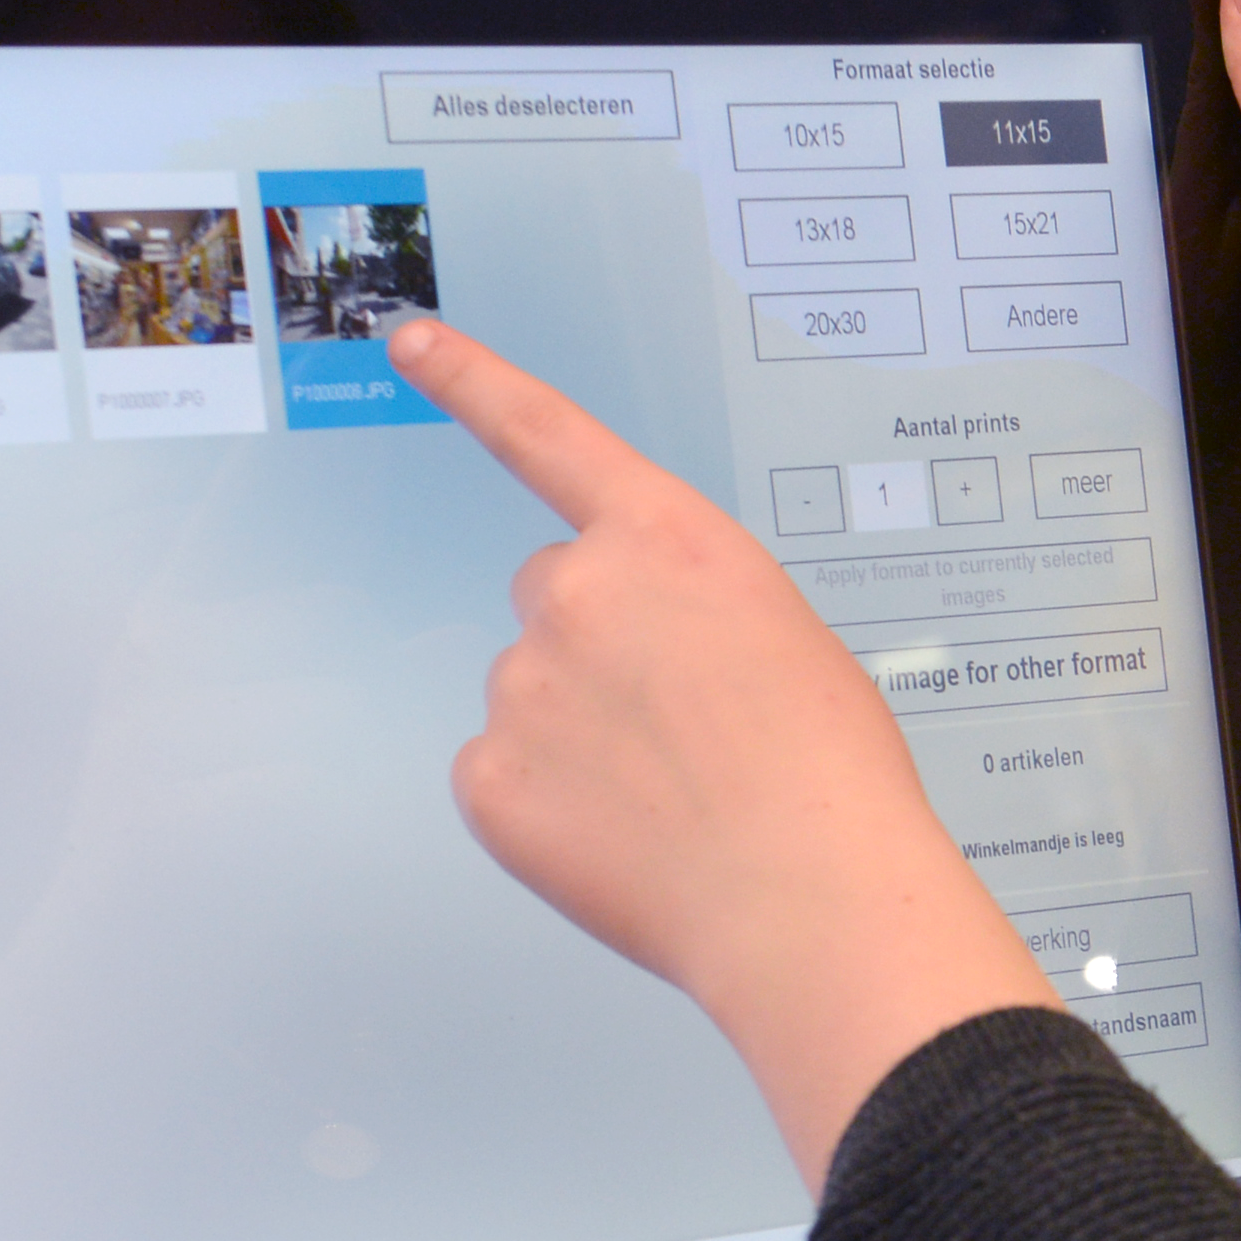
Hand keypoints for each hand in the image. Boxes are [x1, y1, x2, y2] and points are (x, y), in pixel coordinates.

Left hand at [398, 318, 1047, 1189]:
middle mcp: (577, 591)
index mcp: (666, 540)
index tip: (411, 342)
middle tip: (678, 726)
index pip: (546, 434)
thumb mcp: (788, 640)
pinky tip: (623, 841)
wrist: (809, 898)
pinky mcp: (488, 780)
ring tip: (671, 800)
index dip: (472, 381)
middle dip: (598, 646)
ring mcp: (521, 685)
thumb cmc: (829, 778)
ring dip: (583, 738)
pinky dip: (550, 812)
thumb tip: (649, 664)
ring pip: (533, 695)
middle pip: (552, 594)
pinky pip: (503, 781)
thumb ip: (693, 613)